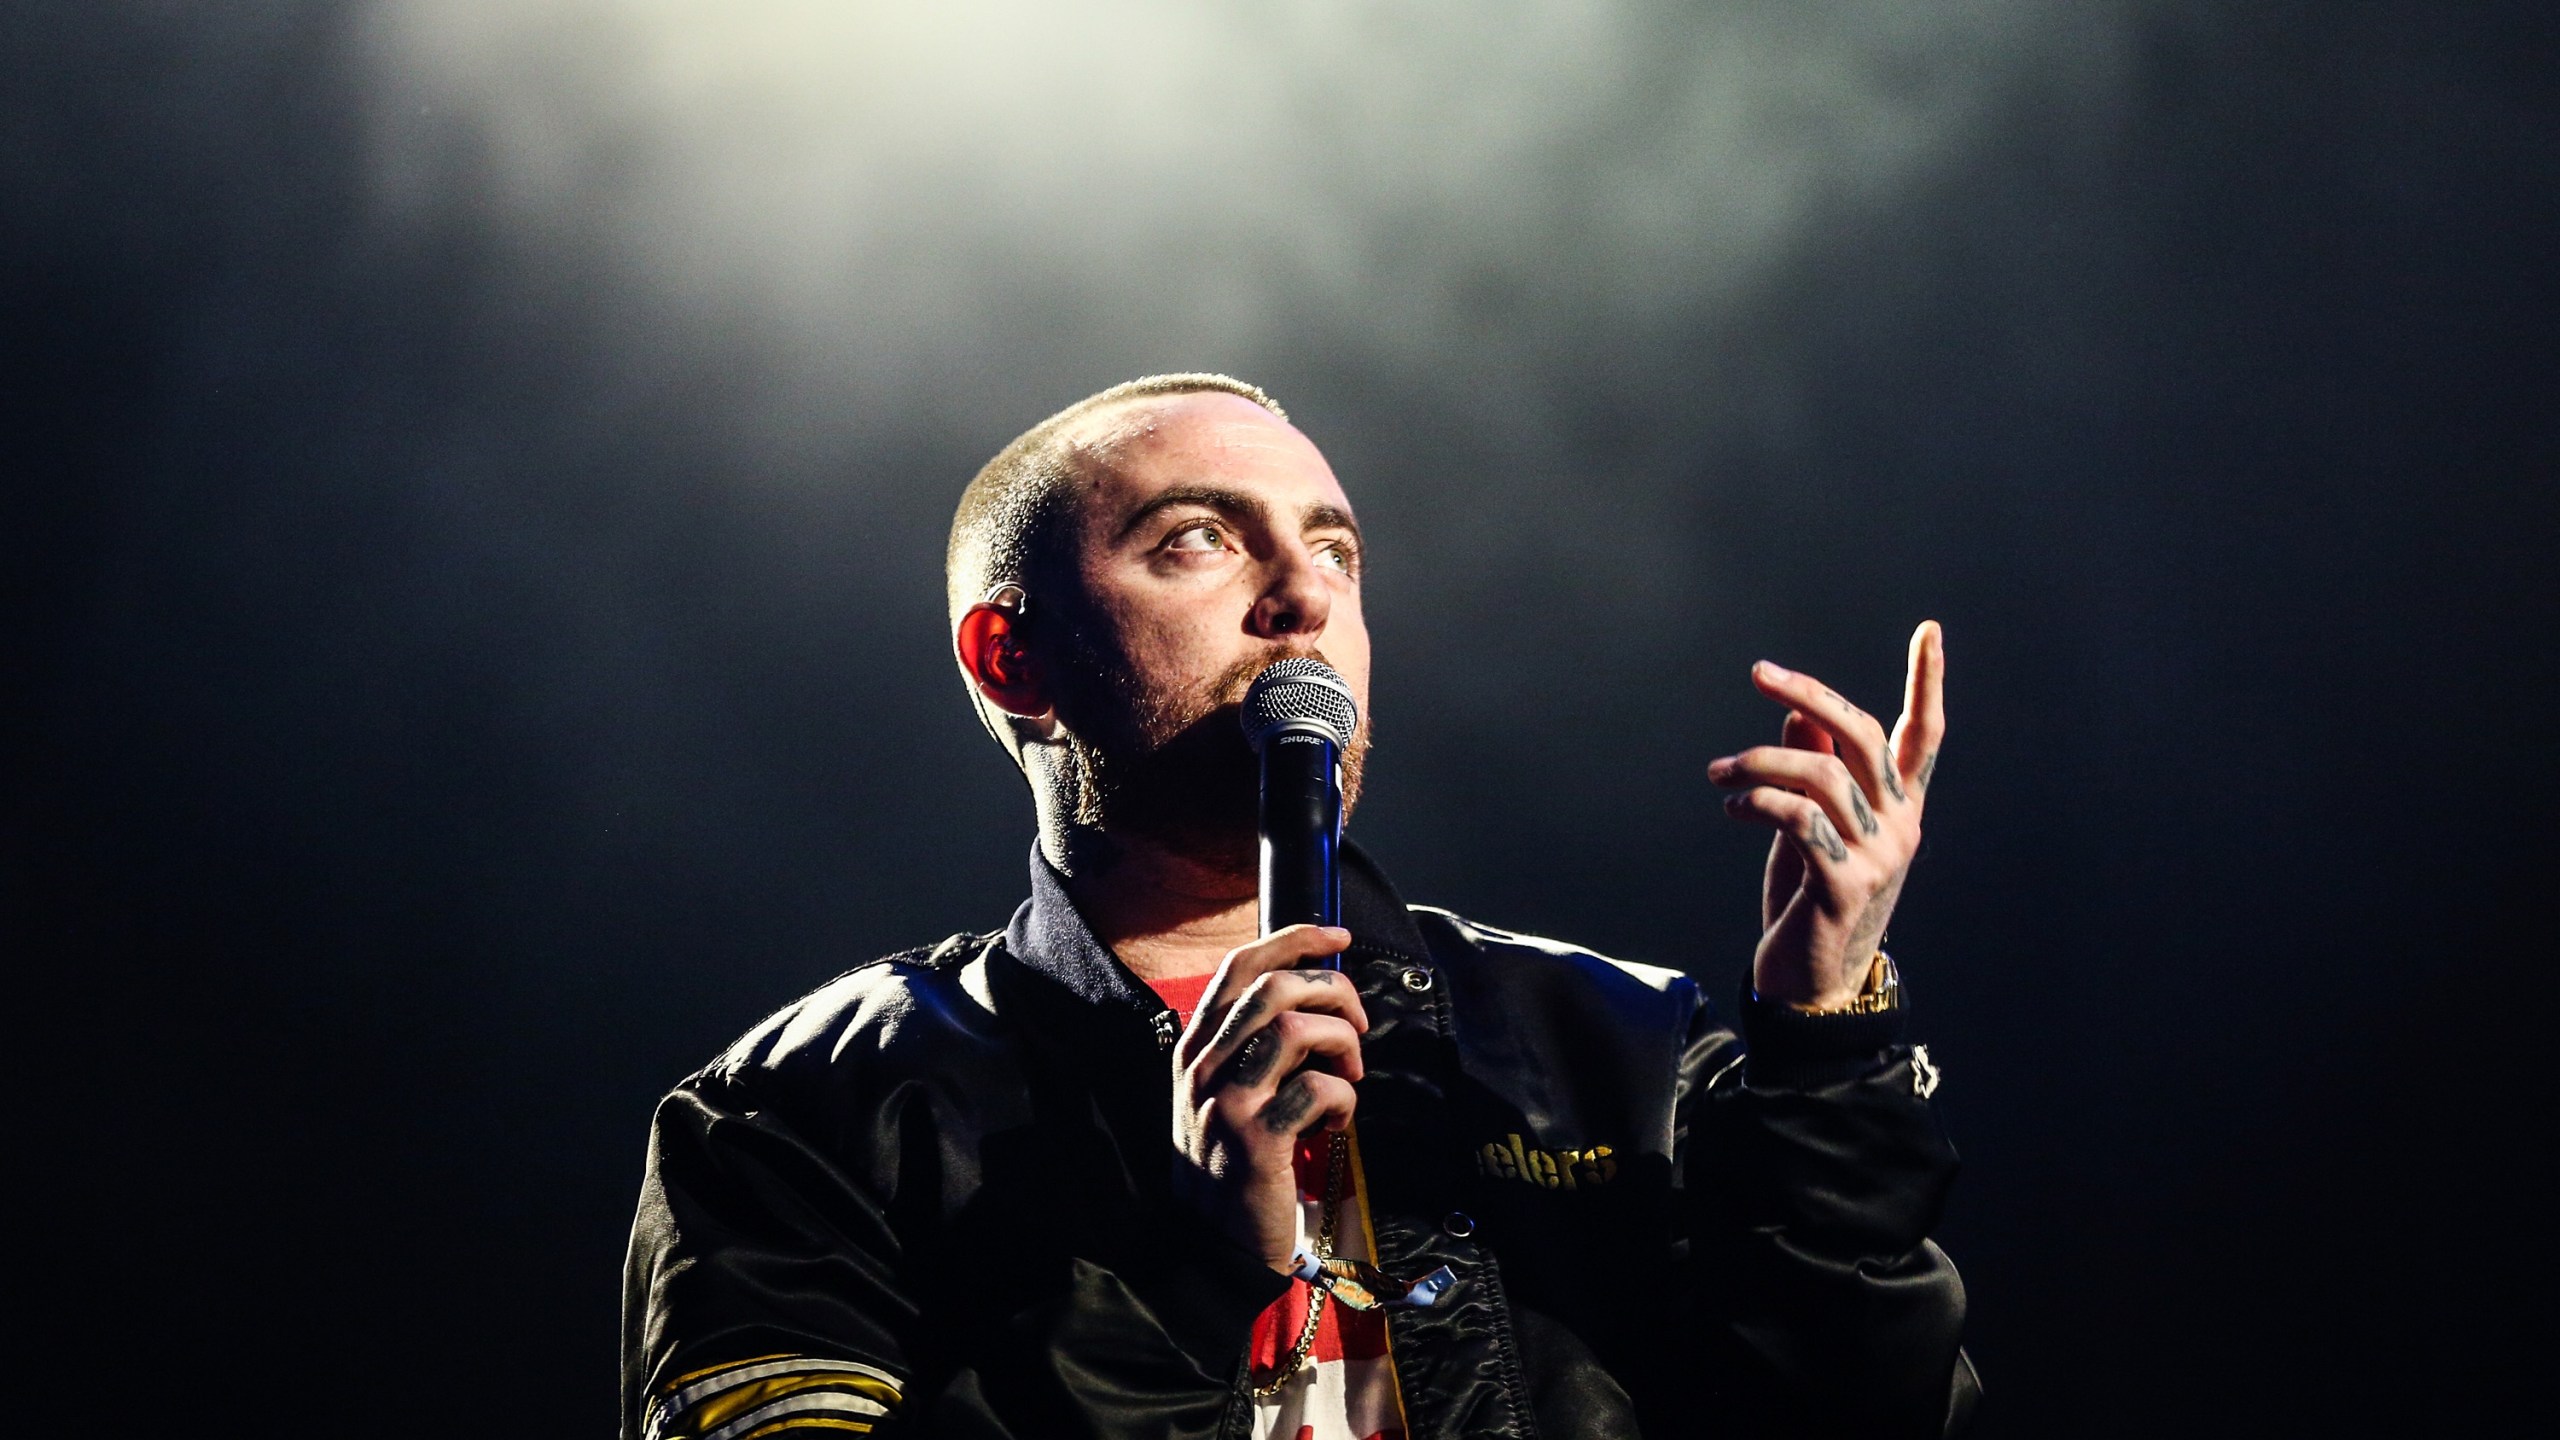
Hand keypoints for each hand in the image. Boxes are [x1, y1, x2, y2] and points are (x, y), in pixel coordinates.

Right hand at [1170, 924, 1367, 1272]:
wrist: (1210, 1246)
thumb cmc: (1231, 1166)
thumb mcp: (1222, 1095)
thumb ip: (1253, 1047)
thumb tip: (1315, 999)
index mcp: (1195, 1048)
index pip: (1241, 968)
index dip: (1295, 939)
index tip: (1338, 936)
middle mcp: (1204, 1066)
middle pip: (1276, 986)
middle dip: (1334, 991)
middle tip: (1357, 1024)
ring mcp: (1227, 1101)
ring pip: (1299, 1028)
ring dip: (1344, 1045)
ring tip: (1349, 1077)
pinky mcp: (1257, 1139)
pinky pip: (1319, 1089)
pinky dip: (1345, 1100)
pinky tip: (1337, 1125)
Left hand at [1708, 621, 1946, 1009]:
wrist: (1811, 982)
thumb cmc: (1809, 897)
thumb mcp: (1812, 826)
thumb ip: (1814, 769)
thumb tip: (1799, 714)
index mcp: (1900, 807)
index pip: (1924, 735)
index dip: (1928, 682)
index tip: (1930, 629)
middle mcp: (1901, 826)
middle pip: (1863, 737)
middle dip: (1810, 693)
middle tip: (1760, 673)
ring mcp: (1878, 858)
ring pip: (1821, 775)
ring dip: (1759, 763)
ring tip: (1718, 773)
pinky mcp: (1844, 886)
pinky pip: (1799, 820)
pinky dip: (1758, 802)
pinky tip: (1732, 807)